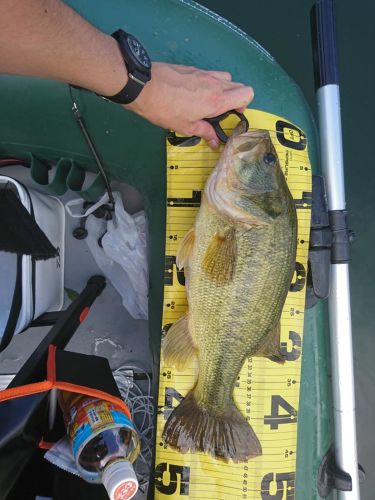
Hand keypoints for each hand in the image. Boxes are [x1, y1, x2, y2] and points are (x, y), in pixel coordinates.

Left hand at [125, 62, 253, 147]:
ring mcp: (204, 73)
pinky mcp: (193, 68)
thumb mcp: (185, 126)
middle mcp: (215, 83)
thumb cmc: (164, 109)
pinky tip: (194, 94)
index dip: (244, 105)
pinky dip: (210, 83)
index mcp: (217, 100)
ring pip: (226, 78)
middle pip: (239, 86)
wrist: (143, 86)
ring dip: (224, 89)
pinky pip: (210, 74)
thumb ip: (204, 132)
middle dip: (235, 99)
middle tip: (220, 112)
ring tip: (208, 102)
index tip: (231, 115)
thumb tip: (215, 142)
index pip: (247, 94)